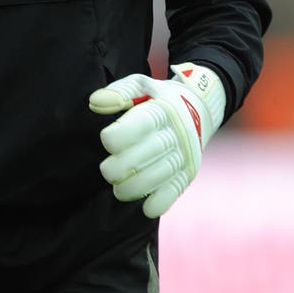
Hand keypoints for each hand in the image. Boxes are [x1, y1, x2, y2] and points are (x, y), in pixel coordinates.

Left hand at [89, 63, 225, 217]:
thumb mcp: (141, 85)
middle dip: (122, 166)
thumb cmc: (158, 97)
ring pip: (160, 175)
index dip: (120, 136)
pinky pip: (177, 190)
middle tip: (106, 170)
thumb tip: (95, 102)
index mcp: (163, 109)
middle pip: (149, 153)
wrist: (198, 108)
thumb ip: (118, 92)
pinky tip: (146, 207)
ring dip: (135, 188)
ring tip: (117, 188)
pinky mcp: (188, 172)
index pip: (142, 124)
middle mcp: (177, 133)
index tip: (106, 139)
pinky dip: (161, 202)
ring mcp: (185, 154)